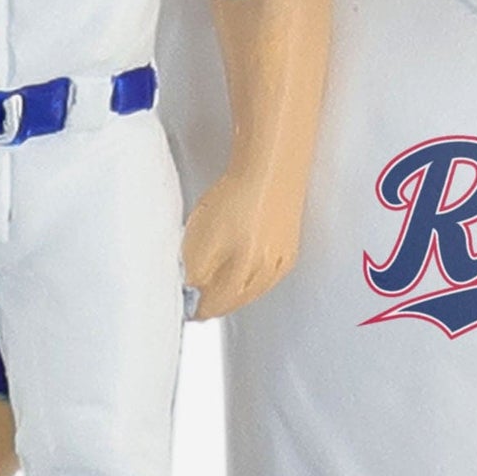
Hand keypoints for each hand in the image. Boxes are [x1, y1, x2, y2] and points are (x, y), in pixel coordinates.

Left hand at [183, 169, 302, 318]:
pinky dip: (251, 278)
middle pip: (235, 301)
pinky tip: (242, 267)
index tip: (185, 307)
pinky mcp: (290, 249)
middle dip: (215, 302)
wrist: (270, 166)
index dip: (196, 308)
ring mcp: (281, 262)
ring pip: (252, 291)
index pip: (214, 306)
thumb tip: (190, 295)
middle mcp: (265, 273)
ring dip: (233, 292)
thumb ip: (195, 271)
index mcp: (243, 272)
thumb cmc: (236, 195)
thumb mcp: (201, 236)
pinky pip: (267, 276)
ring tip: (216, 284)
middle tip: (198, 300)